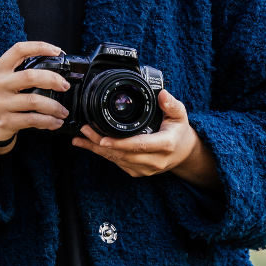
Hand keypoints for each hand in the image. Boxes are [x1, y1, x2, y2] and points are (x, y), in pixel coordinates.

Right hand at [0, 41, 70, 154]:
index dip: (39, 47)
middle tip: (65, 86)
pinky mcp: (5, 121)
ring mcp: (0, 104)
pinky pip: (32, 119)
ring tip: (63, 111)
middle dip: (53, 79)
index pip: (18, 50)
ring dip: (54, 106)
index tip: (57, 50)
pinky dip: (48, 121)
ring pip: (34, 100)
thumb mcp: (4, 82)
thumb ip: (22, 73)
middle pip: (29, 76)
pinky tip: (55, 122)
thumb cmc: (2, 100)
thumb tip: (56, 70)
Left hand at [72, 89, 221, 193]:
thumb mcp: (180, 114)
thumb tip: (162, 94)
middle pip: (123, 154)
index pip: (140, 145)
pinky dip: (103, 154)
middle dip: (100, 143)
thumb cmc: (179, 131)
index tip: (103, 139)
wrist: (184, 153)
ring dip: (97, 149)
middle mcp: (154, 160)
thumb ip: (171, 104)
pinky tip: (88, 146)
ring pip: (117, 160)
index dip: (120, 143)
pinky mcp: (138, 172)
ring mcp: (146, 169)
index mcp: (165, 145)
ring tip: (80, 137)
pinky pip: (117, 163)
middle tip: (84, 130)